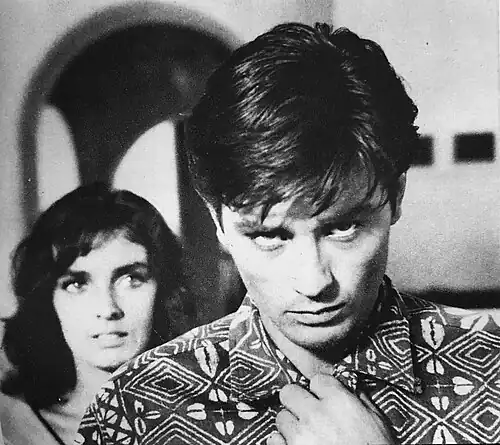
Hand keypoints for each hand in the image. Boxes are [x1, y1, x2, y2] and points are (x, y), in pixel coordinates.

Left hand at [267, 373, 395, 444]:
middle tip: (307, 411)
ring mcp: (300, 435)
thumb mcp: (378, 423)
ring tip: (307, 434)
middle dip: (297, 400)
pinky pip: (274, 439)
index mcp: (339, 402)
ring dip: (291, 423)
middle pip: (290, 391)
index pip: (317, 379)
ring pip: (281, 416)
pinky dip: (282, 442)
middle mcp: (316, 414)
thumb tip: (351, 389)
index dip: (320, 390)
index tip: (323, 397)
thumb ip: (361, 400)